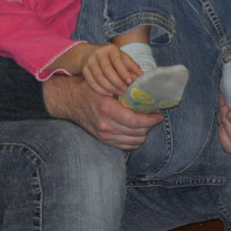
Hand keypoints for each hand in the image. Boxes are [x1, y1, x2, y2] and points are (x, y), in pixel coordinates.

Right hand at [43, 75, 160, 150]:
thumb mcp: (106, 84)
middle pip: (137, 133)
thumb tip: (147, 91)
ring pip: (134, 141)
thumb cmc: (90, 89)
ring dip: (144, 133)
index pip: (135, 121)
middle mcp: (105, 125)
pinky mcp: (103, 140)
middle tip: (155, 116)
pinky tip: (138, 130)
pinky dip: (135, 140)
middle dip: (150, 125)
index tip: (159, 114)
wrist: (71, 100)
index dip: (151, 120)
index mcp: (107, 109)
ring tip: (147, 122)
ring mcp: (104, 135)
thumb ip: (124, 89)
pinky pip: (126, 146)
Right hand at [81, 43, 141, 96]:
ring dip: (109, 87)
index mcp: (111, 49)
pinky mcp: (84, 70)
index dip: (124, 73)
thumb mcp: (122, 57)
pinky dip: (100, 90)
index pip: (118, 61)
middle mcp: (99, 53)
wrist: (89, 53)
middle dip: (117, 82)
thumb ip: (131, 66)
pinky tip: (108, 93)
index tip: (130, 82)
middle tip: (124, 90)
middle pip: (107, 71)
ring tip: (117, 93)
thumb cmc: (110, 57)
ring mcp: (90, 61)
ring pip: (99, 77)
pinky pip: (91, 82)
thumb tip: (141, 75)